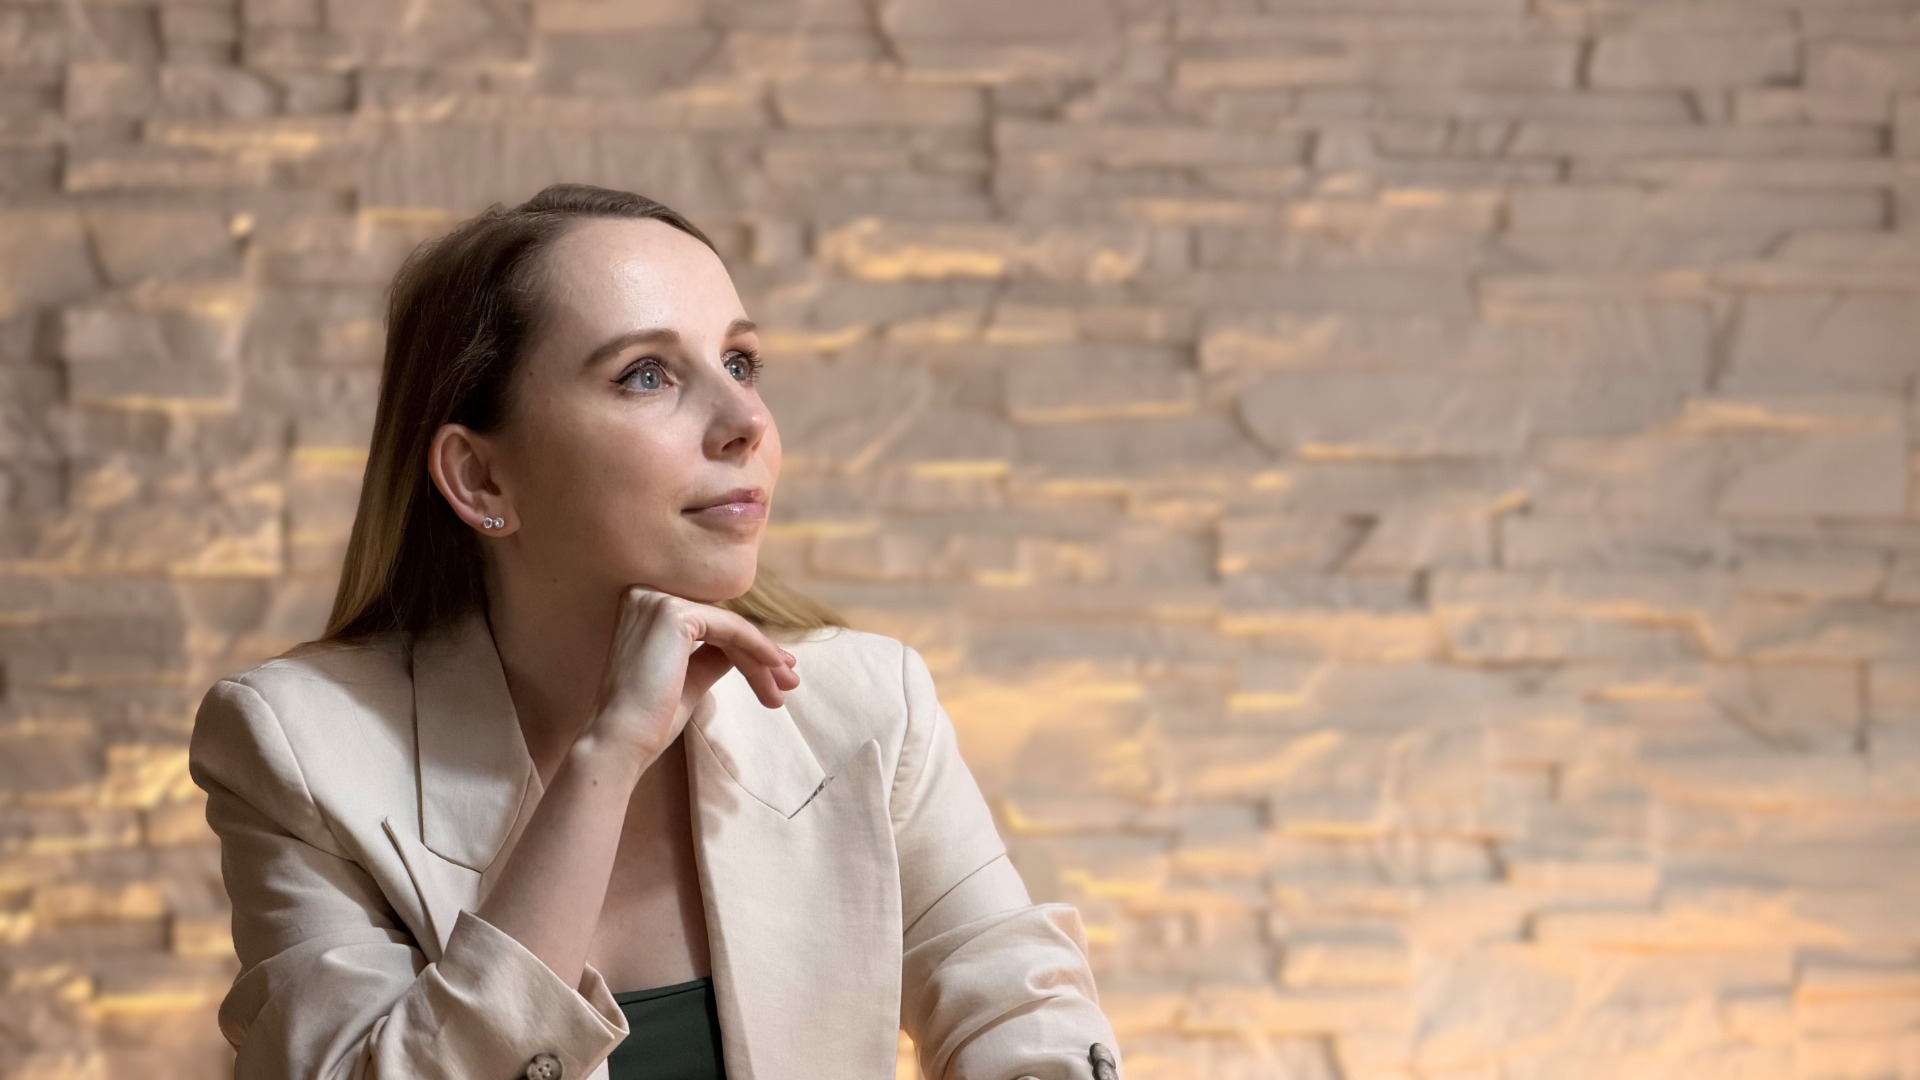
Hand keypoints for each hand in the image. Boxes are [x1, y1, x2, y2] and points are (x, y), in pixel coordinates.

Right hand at [581, 585, 799, 767]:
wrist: (620, 742)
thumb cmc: (648, 721)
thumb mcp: (688, 680)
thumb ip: (712, 658)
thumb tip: (745, 649)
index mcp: (643, 609)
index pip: (708, 624)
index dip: (746, 650)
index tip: (777, 675)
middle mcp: (645, 595)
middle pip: (722, 624)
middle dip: (759, 655)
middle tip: (789, 683)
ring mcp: (657, 600)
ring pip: (729, 627)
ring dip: (763, 658)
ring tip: (785, 688)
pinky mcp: (673, 613)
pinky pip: (730, 628)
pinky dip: (757, 648)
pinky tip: (775, 669)